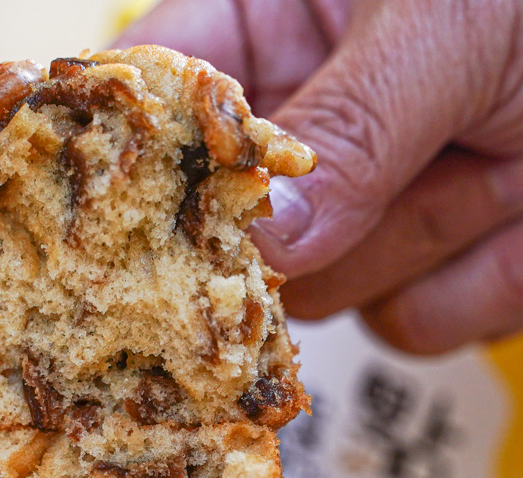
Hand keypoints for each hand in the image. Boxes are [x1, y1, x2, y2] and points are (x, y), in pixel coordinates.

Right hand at [119, 0, 522, 353]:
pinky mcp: (423, 278)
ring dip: (424, 232)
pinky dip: (482, 276)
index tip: (117, 211)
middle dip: (311, 220)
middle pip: (231, 227)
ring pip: (323, 290)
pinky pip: (411, 322)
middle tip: (380, 175)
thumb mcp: (452, 16)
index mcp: (279, 28)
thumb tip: (269, 240)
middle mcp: (306, 135)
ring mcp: (360, 217)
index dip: (130, 154)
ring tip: (505, 152)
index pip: (160, 96)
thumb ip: (350, 125)